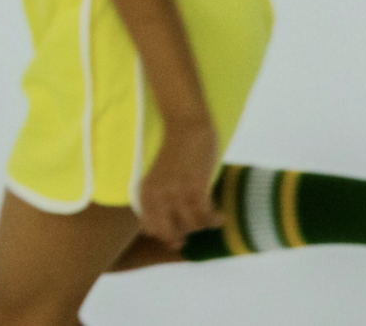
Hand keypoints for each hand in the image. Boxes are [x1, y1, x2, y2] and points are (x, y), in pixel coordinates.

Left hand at [137, 117, 222, 245]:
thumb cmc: (176, 154)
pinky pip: (206, 218)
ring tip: (211, 218)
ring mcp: (175, 192)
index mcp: (144, 193)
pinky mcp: (195, 188)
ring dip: (203, 225)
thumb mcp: (159, 180)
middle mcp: (156, 195)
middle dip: (184, 235)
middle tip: (196, 226)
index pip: (151, 230)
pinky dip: (215, 220)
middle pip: (169, 235)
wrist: (186, 126)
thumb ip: (160, 205)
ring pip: (191, 227)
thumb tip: (172, 239)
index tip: (182, 230)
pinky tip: (220, 216)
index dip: (168, 234)